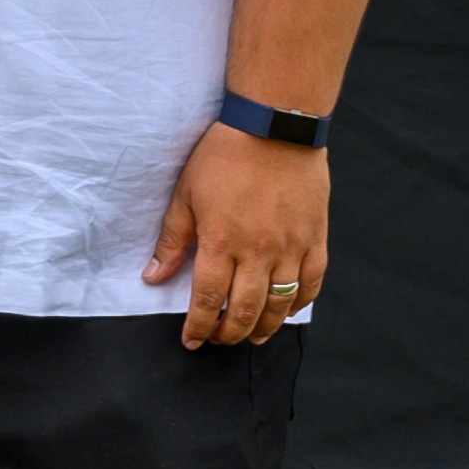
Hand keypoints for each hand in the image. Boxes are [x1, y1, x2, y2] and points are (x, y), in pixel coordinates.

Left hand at [142, 121, 327, 348]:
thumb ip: (172, 239)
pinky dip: (299, 304)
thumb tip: (153, 276)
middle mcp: (258, 252)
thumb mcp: (186, 193)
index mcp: (221, 240)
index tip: (191, 340)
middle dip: (229, 334)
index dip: (198, 326)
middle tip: (219, 338)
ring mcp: (291, 248)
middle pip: (244, 311)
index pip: (207, 298)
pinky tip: (286, 310)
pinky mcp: (316, 240)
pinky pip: (311, 285)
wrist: (273, 128)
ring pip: (279, 306)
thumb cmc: (224, 155)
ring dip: (263, 328)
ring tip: (251, 336)